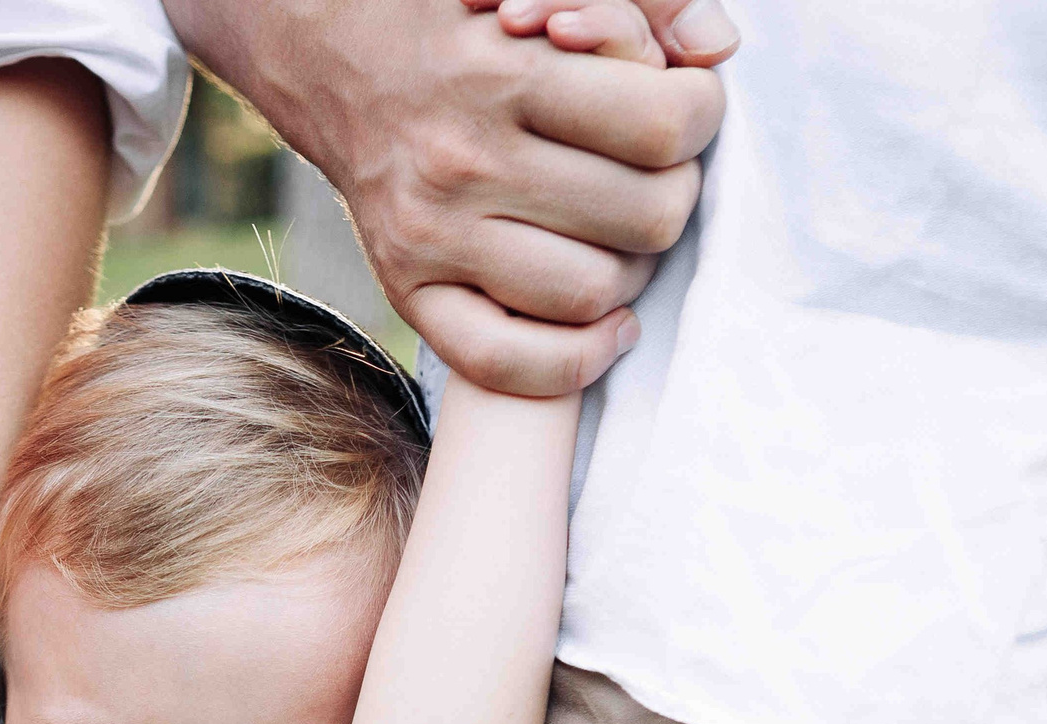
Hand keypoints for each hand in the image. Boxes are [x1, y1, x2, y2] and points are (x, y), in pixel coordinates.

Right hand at [167, 0, 735, 395]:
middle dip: (673, 192)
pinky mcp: (408, 291)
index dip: (702, 116)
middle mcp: (464, 163)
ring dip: (633, 270)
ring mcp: (431, 237)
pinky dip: (578, 359)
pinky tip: (607, 323)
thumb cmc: (457, 20)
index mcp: (504, 77)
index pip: (664, 125)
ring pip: (593, 292)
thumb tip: (718, 50)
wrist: (328, 58)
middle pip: (646, 216)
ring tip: (619, 233)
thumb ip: (641, 4)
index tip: (684, 106)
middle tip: (651, 171)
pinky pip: (509, 364)